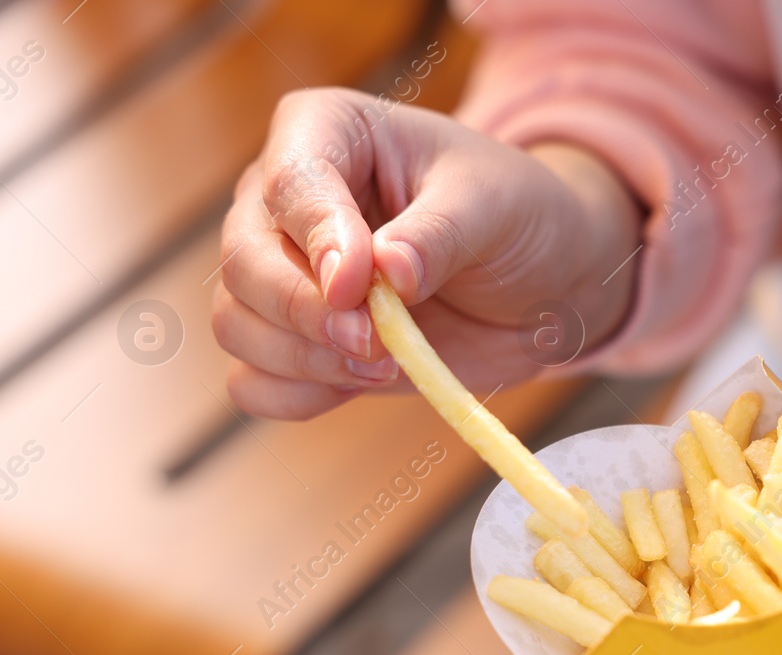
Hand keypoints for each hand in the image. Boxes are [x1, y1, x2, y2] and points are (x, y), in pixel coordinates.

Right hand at [213, 88, 641, 418]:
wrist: (545, 283)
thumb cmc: (518, 218)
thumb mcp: (495, 208)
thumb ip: (438, 236)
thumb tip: (384, 272)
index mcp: (327, 132)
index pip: (290, 182)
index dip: (317, 241)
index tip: (359, 287)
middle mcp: (284, 199)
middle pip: (244, 261)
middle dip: (304, 313)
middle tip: (375, 343)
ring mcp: (283, 272)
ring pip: (236, 322)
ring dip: (303, 360)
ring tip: (383, 365)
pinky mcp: (300, 342)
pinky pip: (253, 380)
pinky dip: (294, 396)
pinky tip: (355, 387)